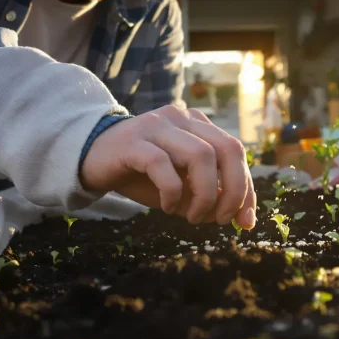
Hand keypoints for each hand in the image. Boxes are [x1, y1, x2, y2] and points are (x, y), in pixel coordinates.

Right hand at [80, 105, 256, 228]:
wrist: (91, 159)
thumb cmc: (141, 175)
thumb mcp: (181, 188)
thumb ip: (208, 196)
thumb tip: (239, 217)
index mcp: (198, 125)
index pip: (236, 152)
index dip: (247, 188)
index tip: (245, 221)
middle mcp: (181, 118)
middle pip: (228, 149)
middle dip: (234, 190)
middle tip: (221, 220)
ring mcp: (157, 126)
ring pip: (201, 156)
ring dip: (205, 194)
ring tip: (192, 217)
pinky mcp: (133, 142)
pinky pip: (163, 165)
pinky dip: (172, 192)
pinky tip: (166, 207)